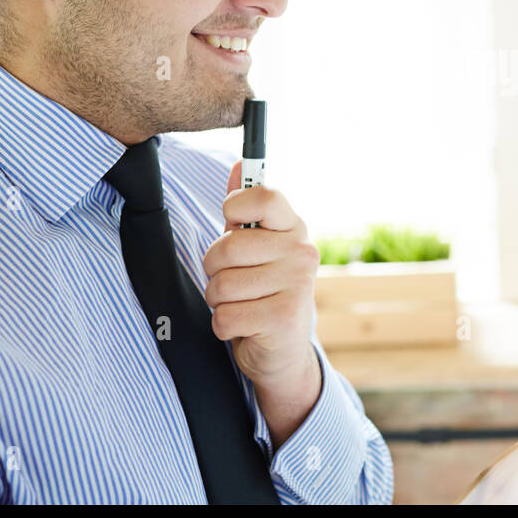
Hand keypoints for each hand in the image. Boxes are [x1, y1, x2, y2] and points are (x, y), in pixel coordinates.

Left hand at [202, 162, 320, 386]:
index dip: (236, 207)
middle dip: (215, 268)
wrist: (282, 351)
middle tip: (232, 279)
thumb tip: (240, 166)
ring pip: (222, 284)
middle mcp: (302, 253)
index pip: (265, 196)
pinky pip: (225, 316)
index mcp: (294, 228)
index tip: (232, 223)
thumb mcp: (255, 246)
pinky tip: (245, 325)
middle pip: (229, 245)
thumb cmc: (262, 290)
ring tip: (240, 304)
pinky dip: (224, 326)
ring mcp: (297, 285)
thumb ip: (245, 209)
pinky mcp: (284, 319)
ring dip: (219, 300)